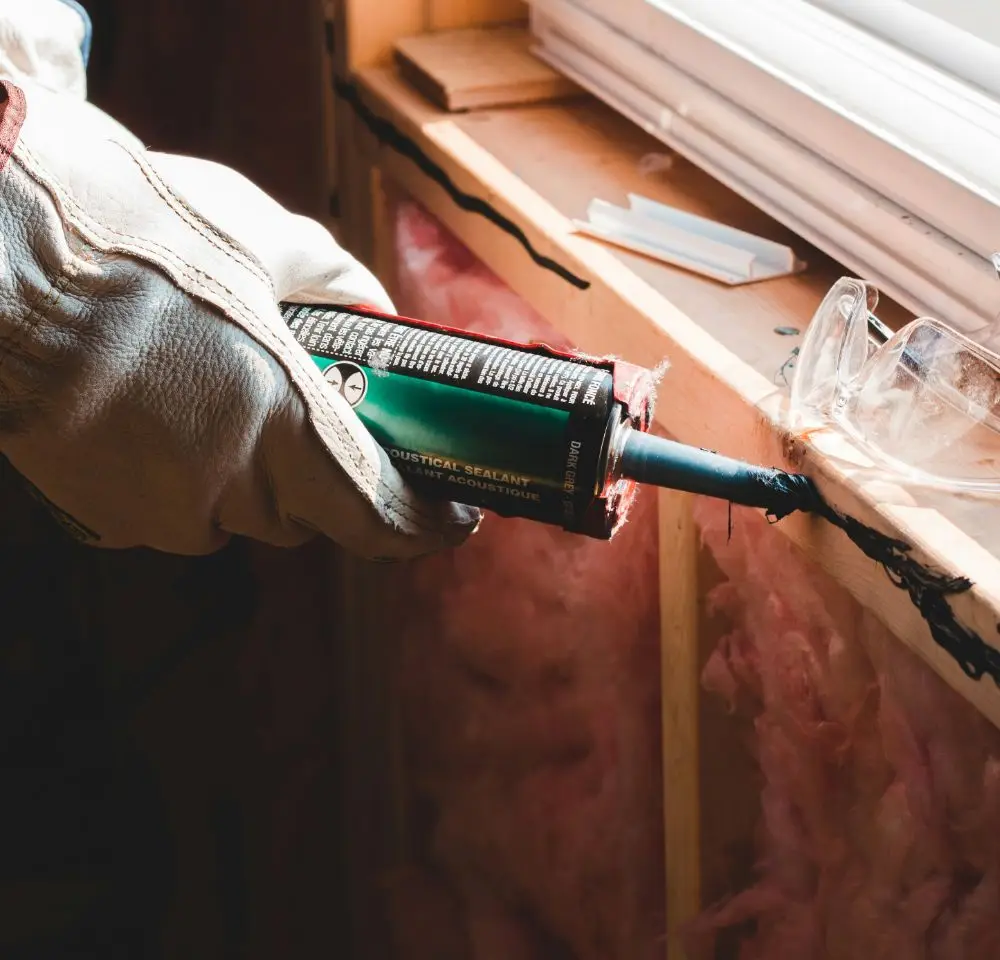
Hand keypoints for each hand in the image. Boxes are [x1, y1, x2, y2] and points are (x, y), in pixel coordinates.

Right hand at [0, 76, 480, 557]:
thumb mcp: (262, 236)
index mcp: (283, 429)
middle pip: (314, 514)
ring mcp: (162, 512)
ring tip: (226, 389)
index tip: (452, 517)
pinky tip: (167, 407)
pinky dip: (194, 471)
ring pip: (245, 512)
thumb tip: (381, 314)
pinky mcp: (106, 516)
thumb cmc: (131, 235)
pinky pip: (183, 508)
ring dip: (256, 469)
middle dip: (330, 473)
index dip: (425, 526)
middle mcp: (229, 491)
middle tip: (322, 409)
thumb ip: (342, 284)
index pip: (379, 519)